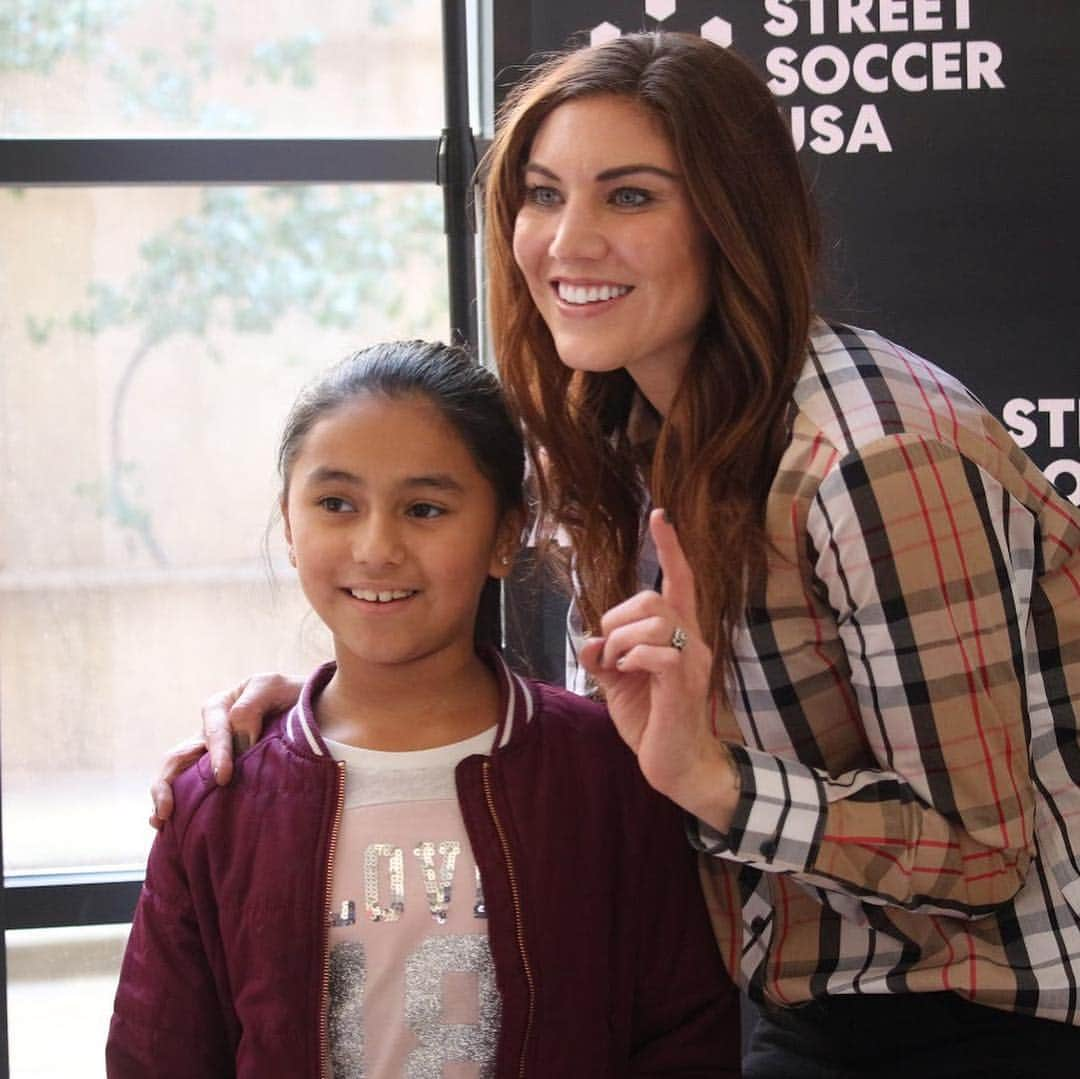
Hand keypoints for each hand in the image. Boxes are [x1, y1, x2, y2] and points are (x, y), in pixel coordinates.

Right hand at [148, 672, 303, 829]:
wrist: (306, 708)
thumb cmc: (289, 695)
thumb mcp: (272, 687)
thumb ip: (251, 705)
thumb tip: (240, 740)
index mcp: (218, 708)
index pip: (213, 733)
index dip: (218, 754)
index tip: (224, 777)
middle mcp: (206, 732)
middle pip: (178, 757)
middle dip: (168, 783)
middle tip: (169, 810)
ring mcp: (206, 755)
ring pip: (176, 775)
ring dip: (164, 797)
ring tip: (160, 822)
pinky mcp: (213, 773)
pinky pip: (189, 787)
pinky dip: (177, 804)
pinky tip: (167, 826)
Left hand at [579, 510, 739, 829]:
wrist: (678, 767)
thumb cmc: (653, 722)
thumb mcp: (619, 684)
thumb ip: (604, 657)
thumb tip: (587, 641)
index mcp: (678, 636)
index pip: (679, 581)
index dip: (670, 548)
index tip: (660, 514)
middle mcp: (691, 642)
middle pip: (654, 596)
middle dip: (618, 618)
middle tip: (610, 652)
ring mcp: (691, 663)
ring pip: (653, 620)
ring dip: (621, 641)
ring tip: (618, 668)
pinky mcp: (683, 686)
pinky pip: (657, 653)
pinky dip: (631, 659)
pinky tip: (627, 676)